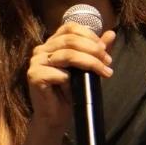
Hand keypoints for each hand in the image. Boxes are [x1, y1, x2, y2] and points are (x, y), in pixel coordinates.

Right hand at [25, 20, 115, 143]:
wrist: (56, 116)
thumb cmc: (70, 92)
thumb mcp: (87, 68)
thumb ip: (97, 51)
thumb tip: (112, 34)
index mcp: (53, 43)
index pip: (70, 28)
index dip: (89, 35)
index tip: (104, 49)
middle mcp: (42, 49)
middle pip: (70, 40)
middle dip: (93, 50)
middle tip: (108, 62)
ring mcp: (36, 62)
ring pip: (67, 55)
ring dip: (90, 63)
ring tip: (103, 72)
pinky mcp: (34, 76)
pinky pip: (58, 73)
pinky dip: (71, 79)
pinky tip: (78, 86)